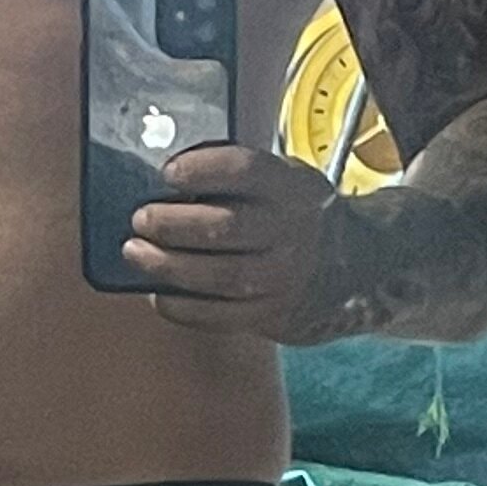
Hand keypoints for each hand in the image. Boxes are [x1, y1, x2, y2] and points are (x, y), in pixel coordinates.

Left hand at [122, 143, 351, 339]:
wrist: (350, 268)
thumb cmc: (292, 216)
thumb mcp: (283, 181)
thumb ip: (237, 177)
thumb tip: (166, 178)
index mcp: (291, 188)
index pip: (245, 170)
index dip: (202, 169)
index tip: (167, 173)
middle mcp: (291, 233)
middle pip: (224, 227)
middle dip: (172, 223)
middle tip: (141, 219)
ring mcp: (282, 278)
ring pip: (218, 275)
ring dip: (168, 265)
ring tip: (136, 252)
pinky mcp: (271, 314)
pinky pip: (219, 316)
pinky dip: (182, 307)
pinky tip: (158, 293)